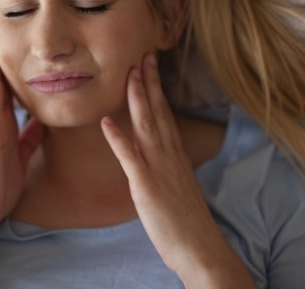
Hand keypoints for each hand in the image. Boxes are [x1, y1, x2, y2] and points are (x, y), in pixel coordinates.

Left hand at [100, 54, 219, 276]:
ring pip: (146, 125)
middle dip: (149, 82)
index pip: (165, 113)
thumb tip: (160, 150)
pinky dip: (117, 138)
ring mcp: (158, 168)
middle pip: (157, 111)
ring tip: (128, 75)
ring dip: (136, 99)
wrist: (200, 247)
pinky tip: (105, 122)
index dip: (157, 88)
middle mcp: (168, 154)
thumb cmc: (187, 218)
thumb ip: (168, 162)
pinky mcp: (145, 185)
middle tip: (142, 56)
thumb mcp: (179, 182)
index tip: (151, 67)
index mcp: (175, 153)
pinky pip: (130, 158)